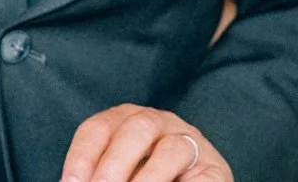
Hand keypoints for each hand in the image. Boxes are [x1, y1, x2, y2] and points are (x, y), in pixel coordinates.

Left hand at [61, 104, 228, 181]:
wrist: (193, 180)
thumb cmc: (142, 176)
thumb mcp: (117, 172)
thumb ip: (99, 175)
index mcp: (127, 121)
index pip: (99, 128)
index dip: (82, 156)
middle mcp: (160, 123)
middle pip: (138, 127)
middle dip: (114, 165)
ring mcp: (191, 143)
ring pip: (174, 148)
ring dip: (149, 179)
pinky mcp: (215, 169)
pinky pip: (201, 177)